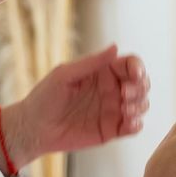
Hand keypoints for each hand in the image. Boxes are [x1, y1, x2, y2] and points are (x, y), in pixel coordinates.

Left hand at [15, 44, 150, 160]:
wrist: (33, 129)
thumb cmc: (44, 97)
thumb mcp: (65, 75)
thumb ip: (91, 62)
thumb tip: (115, 47)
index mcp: (102, 72)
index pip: (130, 65)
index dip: (138, 68)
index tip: (135, 76)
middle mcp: (112, 89)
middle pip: (142, 84)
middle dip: (140, 88)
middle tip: (124, 95)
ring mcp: (113, 110)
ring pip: (142, 104)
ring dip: (140, 105)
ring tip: (125, 110)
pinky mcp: (112, 129)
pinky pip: (134, 126)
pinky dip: (137, 124)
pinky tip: (128, 123)